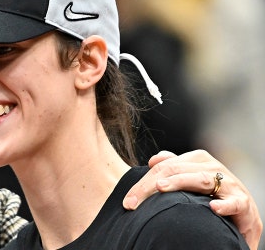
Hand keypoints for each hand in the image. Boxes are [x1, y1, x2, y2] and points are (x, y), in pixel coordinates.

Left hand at [123, 150, 261, 249]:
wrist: (243, 212)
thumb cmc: (212, 193)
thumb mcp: (191, 177)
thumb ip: (174, 166)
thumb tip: (153, 160)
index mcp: (197, 159)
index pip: (164, 166)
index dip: (143, 183)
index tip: (127, 201)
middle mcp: (212, 167)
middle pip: (174, 170)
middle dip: (150, 186)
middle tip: (133, 202)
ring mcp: (228, 183)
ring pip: (199, 179)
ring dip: (179, 183)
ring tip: (161, 187)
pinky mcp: (243, 202)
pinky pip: (234, 202)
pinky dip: (224, 204)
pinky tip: (213, 208)